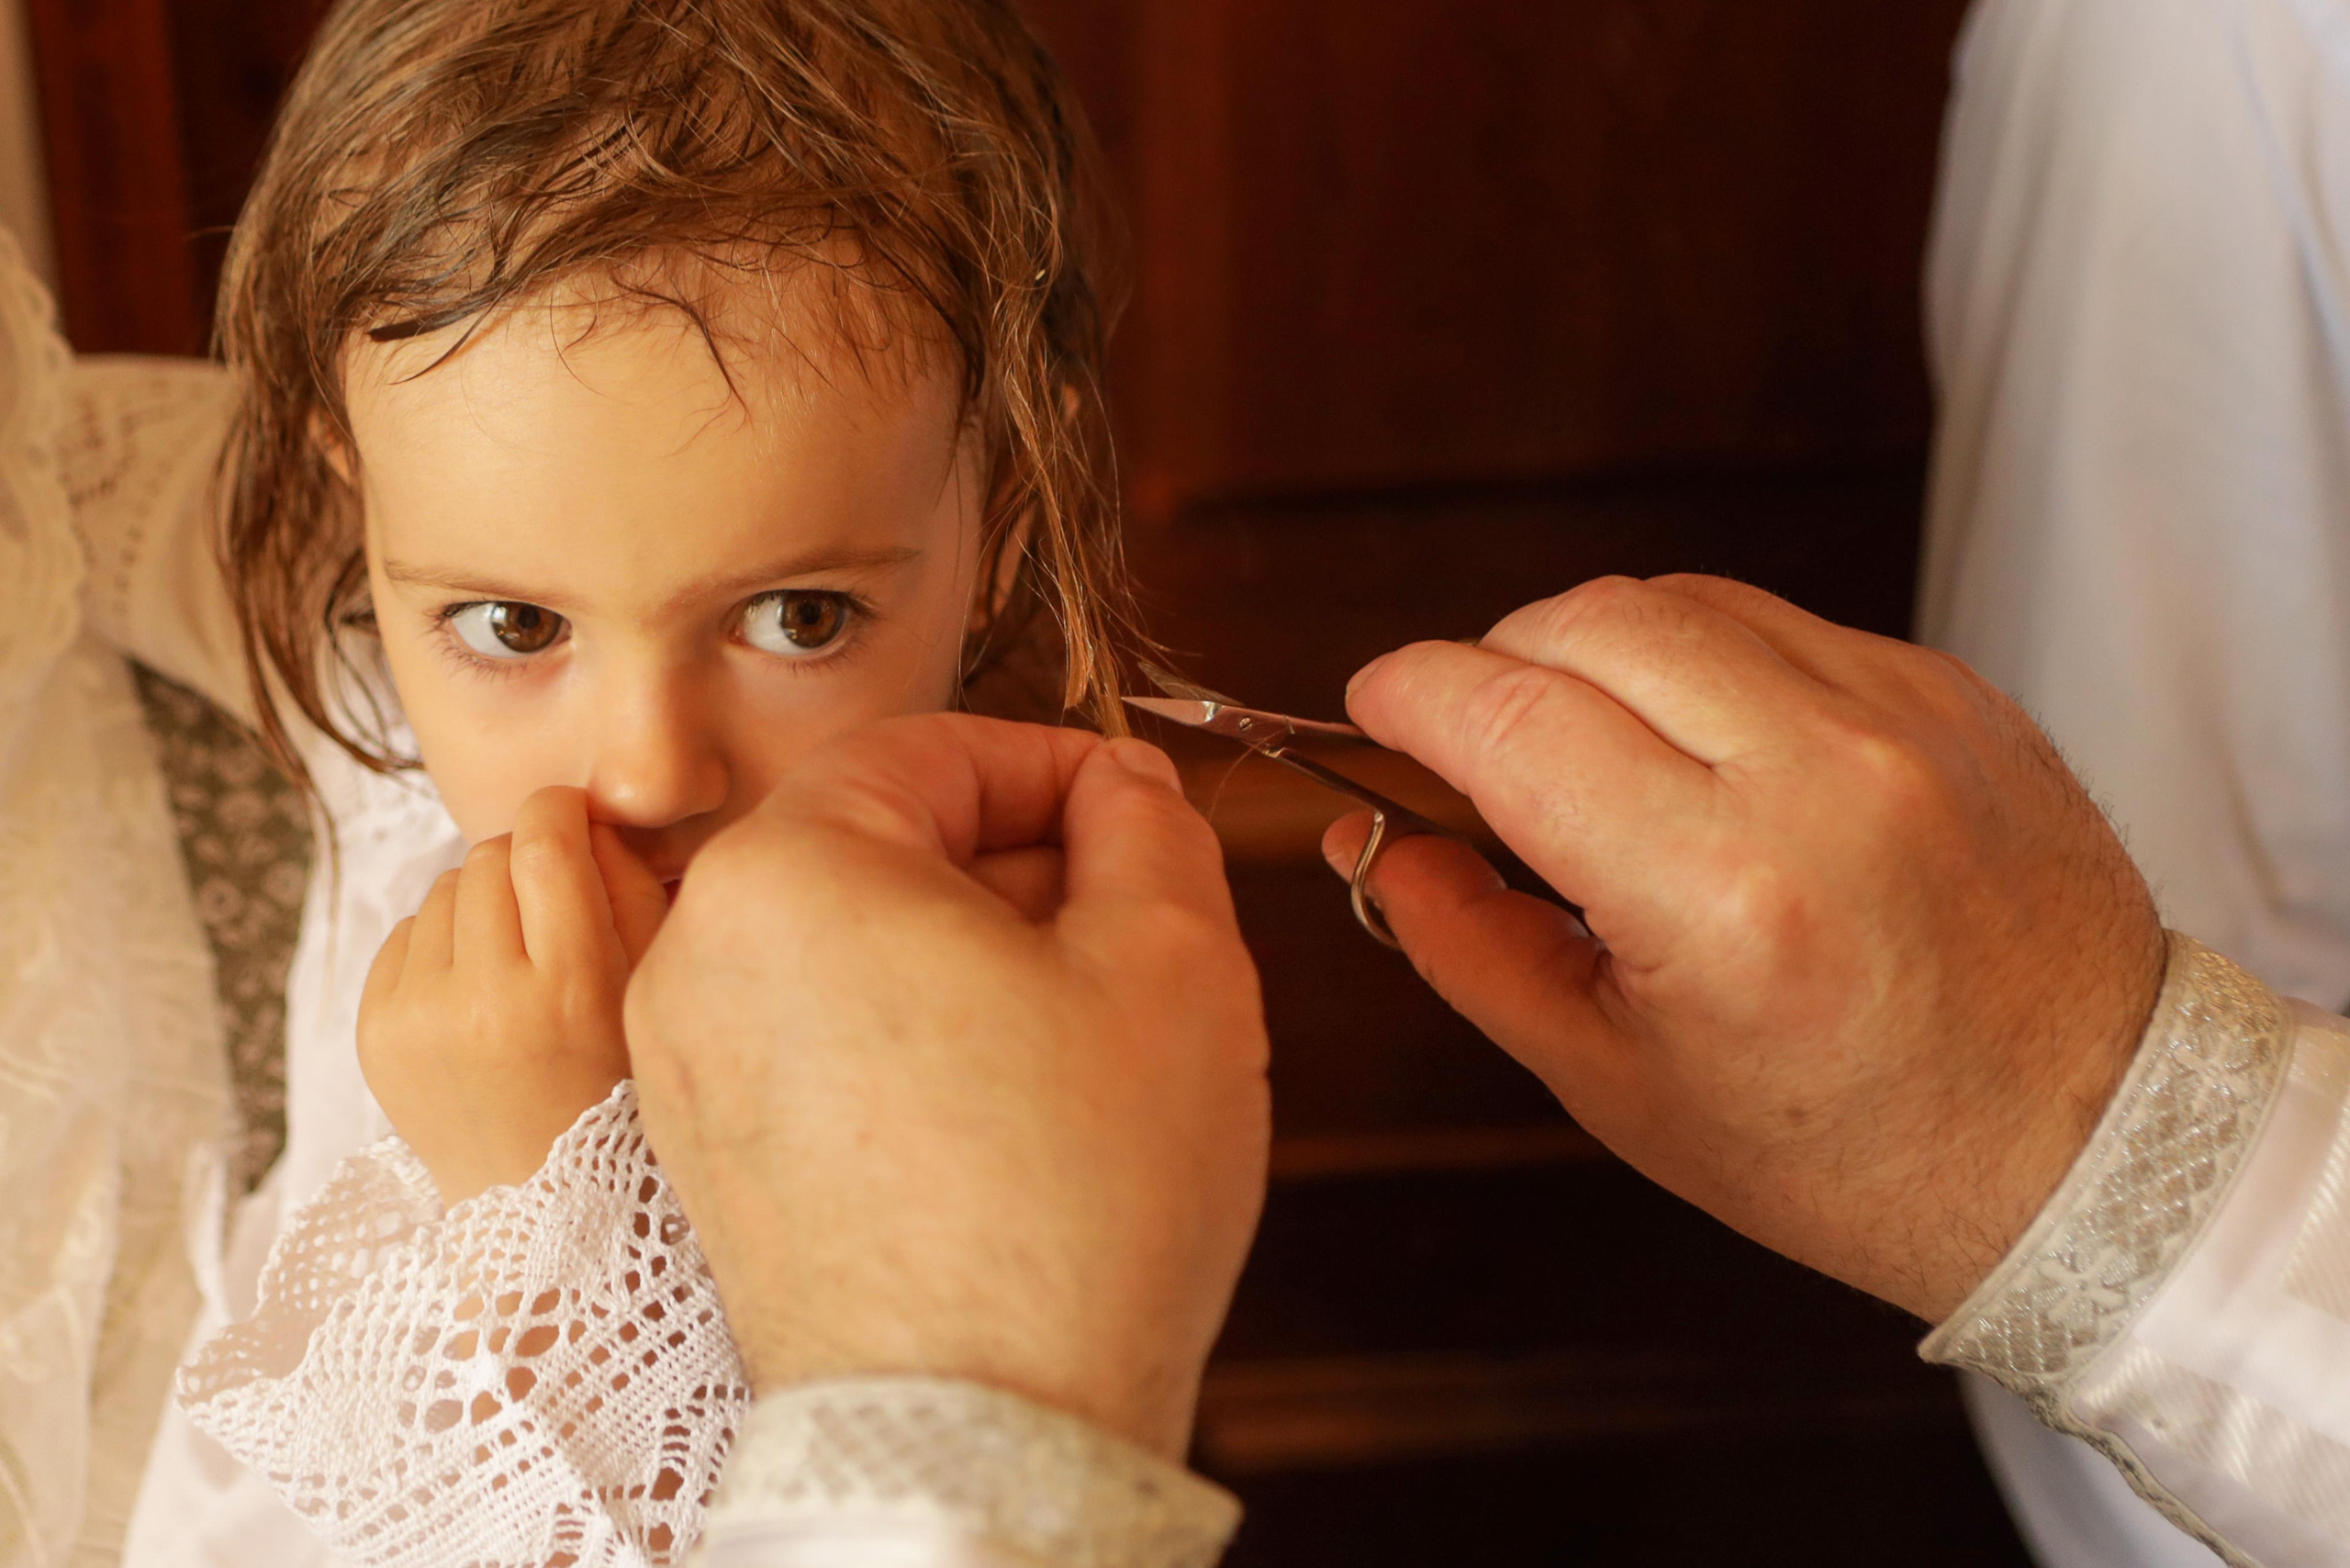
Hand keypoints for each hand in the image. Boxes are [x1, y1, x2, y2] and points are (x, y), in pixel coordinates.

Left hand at [360, 785, 667, 1204]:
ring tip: (514, 957)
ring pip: (444, 889)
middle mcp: (481, 1002)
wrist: (535, 1205)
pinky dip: (441, 945)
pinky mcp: (373, 1034)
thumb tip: (583, 817)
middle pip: (489, 856)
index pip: (545, 844)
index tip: (572, 816)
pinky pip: (404, 934)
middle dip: (523, 861)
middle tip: (550, 900)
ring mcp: (416, 1020)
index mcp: (566, 990)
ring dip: (481, 903)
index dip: (560, 811)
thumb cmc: (613, 1090)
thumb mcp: (648, 992)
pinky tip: (475, 989)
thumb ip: (630, 891)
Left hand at [626, 714, 1269, 1459]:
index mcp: (788, 872)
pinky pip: (819, 1044)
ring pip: (852, 949)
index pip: (932, 749)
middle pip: (882, 847)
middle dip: (1019, 866)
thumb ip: (1148, 827)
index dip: (1059, 766)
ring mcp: (689, 1068)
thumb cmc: (1069, 1209)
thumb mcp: (1172, 961)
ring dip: (973, 956)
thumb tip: (1122, 790)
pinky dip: (915, 1040)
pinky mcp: (713, 1161)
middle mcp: (699, 957)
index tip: (1135, 808)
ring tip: (1085, 1027)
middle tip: (1132, 922)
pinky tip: (1016, 1106)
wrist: (978, 1433)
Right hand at [1332, 575, 2164, 1321]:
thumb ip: (1468, 946)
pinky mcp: (1951, 690)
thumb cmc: (1849, 1148)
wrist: (2090, 1141)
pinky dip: (1707, 668)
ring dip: (1595, 652)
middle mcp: (1820, 776)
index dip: (1408, 694)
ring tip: (1592, 752)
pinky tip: (1710, 758)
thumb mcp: (1617, 1084)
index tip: (1373, 707)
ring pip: (1678, 601)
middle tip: (1473, 741)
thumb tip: (1378, 841)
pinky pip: (1779, 625)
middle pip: (1583, 620)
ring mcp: (1901, 716)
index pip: (1506, 716)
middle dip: (1492, 661)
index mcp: (1722, 896)